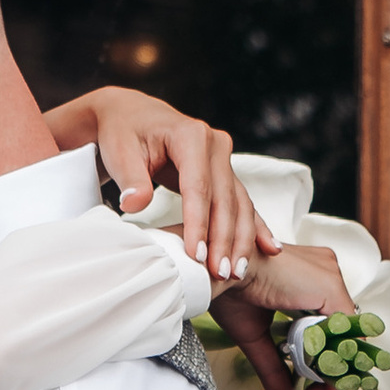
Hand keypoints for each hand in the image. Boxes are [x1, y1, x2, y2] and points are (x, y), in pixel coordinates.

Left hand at [45, 86, 271, 281]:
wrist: (131, 116)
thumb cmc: (122, 133)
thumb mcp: (120, 152)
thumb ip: (131, 179)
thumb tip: (135, 204)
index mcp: (191, 136)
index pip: (198, 187)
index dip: (199, 223)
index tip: (196, 255)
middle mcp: (215, 144)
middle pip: (224, 199)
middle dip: (224, 239)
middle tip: (221, 273)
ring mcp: (223, 158)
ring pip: (238, 203)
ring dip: (240, 240)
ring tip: (237, 272)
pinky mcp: (224, 172)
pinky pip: (242, 202)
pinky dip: (253, 226)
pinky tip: (269, 248)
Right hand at [209, 241, 349, 389]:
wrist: (211, 273)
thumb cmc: (226, 291)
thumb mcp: (255, 337)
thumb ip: (275, 367)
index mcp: (309, 277)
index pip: (332, 327)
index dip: (326, 362)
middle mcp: (325, 271)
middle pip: (343, 331)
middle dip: (332, 372)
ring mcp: (329, 275)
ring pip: (347, 333)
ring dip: (334, 370)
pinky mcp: (328, 284)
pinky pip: (345, 329)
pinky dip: (334, 357)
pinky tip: (318, 379)